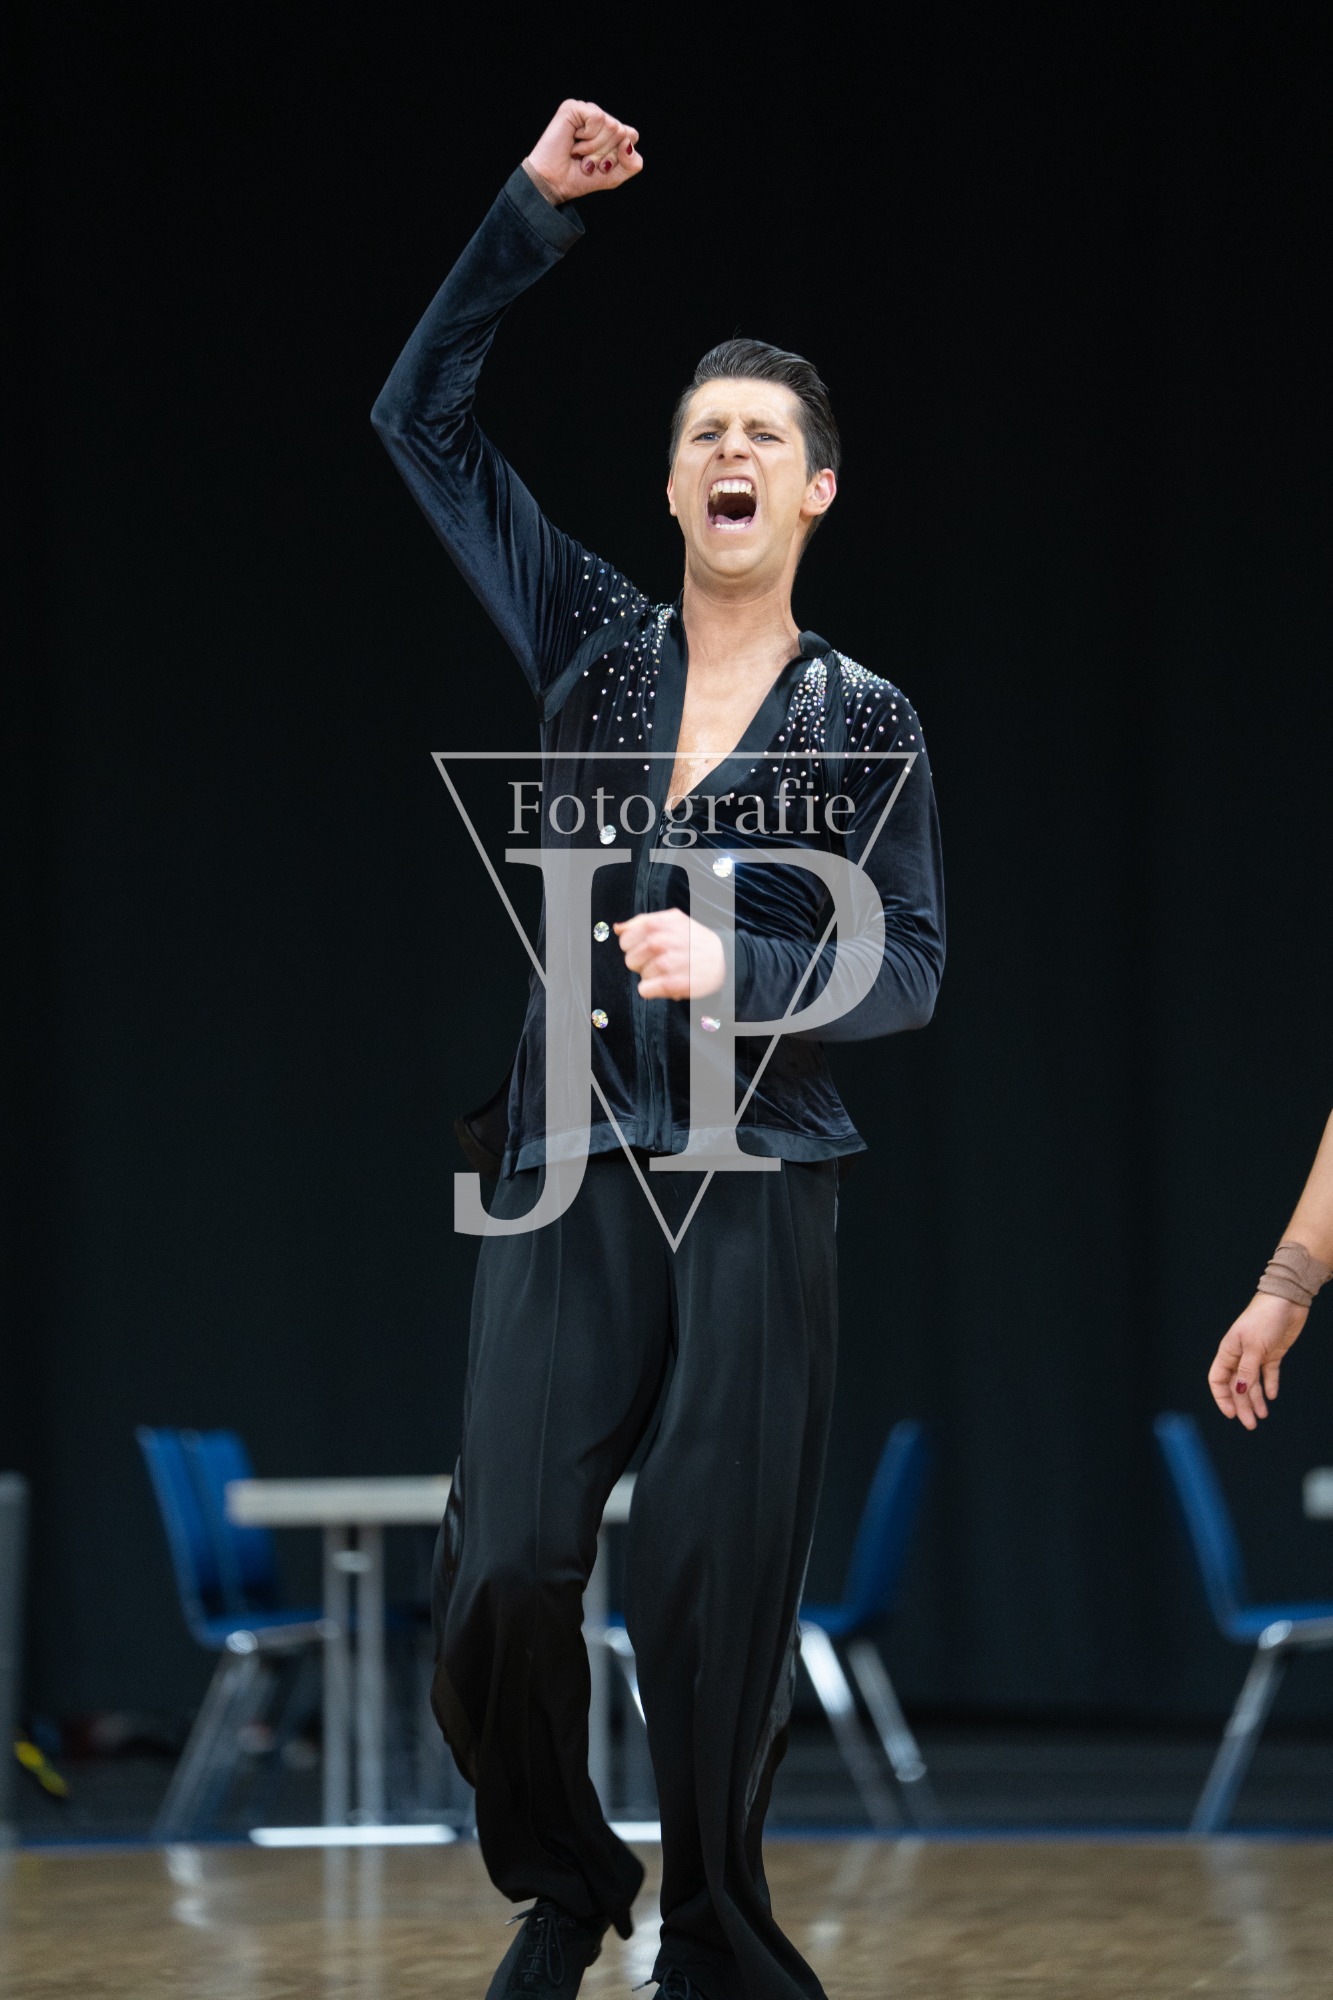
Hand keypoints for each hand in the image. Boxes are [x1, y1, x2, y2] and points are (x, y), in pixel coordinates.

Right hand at [527, 100, 641, 201]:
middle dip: (604, 153)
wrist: (554, 183)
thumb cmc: (579, 178)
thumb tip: (628, 141)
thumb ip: (633, 163)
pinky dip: (588, 136)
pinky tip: (574, 140)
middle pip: (622, 132)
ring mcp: (586, 111)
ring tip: (578, 152)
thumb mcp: (614, 176)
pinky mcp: (574, 107)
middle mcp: (599, 119)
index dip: (619, 156)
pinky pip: (597, 118)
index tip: (600, 166)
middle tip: (586, 160)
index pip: (632, 136)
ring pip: (611, 125)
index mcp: (609, 132)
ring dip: (594, 147)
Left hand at [615, 910, 723, 1000]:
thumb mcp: (672, 921)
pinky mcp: (671, 984)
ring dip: (652, 976)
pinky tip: (668, 983)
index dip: (634, 946)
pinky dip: (653, 990)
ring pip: (640, 975)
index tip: (648, 948)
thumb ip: (642, 922)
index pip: (625, 939)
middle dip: (642, 962)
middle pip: (630, 959)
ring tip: (670, 970)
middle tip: (662, 961)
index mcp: (659, 924)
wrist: (724, 960)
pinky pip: (644, 990)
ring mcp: (666, 963)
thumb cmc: (694, 940)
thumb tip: (618, 929)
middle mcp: (661, 941)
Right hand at [1207, 1291, 1309, 1428]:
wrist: (1287, 1301)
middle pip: (1237, 1386)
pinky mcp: (1272, 1353)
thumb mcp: (1254, 1346)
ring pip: (1253, 1383)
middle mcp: (1240, 1355)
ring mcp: (1256, 1355)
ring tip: (1262, 1416)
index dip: (1222, 1398)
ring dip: (1256, 1400)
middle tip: (1251, 1424)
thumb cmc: (1264, 1318)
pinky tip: (1271, 1397)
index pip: (1218, 1379)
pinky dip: (1269, 1385)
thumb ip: (1247, 1370)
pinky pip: (1268, 1373)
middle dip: (1242, 1406)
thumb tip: (1240, 1391)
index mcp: (1228, 1351)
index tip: (1231, 1414)